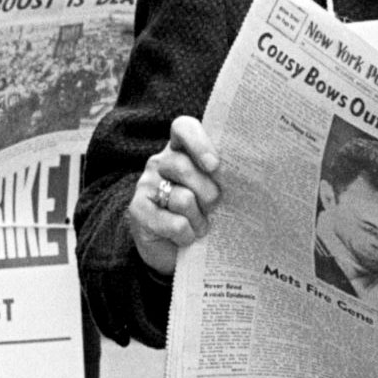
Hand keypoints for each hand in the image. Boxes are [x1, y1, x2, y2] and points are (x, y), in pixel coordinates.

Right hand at [127, 116, 222, 275]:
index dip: (199, 143)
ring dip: (199, 220)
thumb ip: (221, 176)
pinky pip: (174, 224)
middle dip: (208, 193)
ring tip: (199, 227)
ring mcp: (145, 185)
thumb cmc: (203, 214)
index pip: (183, 128)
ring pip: (182, 198)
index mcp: (181, 150)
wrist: (174, 250)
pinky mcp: (137, 210)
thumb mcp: (215, 190)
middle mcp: (160, 163)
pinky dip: (187, 236)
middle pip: (184, 167)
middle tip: (214, 208)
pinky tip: (185, 238)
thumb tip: (239, 173)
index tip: (214, 166)